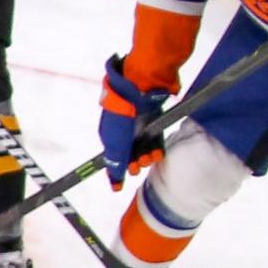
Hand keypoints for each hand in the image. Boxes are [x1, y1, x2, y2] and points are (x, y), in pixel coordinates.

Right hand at [98, 53, 168, 188]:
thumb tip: (116, 179)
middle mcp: (123, 128)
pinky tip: (158, 152)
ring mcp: (139, 122)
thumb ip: (116, 159)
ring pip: (143, 145)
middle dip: (133, 163)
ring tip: (150, 159)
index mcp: (109, 132)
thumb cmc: (124, 109)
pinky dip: (157, 146)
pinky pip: (155, 136)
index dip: (115, 171)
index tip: (119, 186)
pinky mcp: (155, 117)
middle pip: (129, 152)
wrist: (143, 81)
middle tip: (137, 168)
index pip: (111, 156)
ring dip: (147, 155)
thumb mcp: (116, 138)